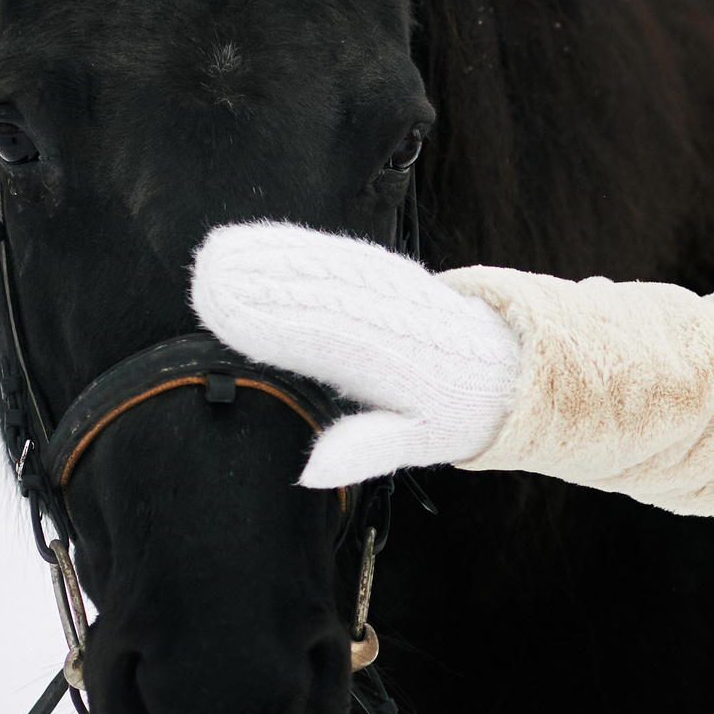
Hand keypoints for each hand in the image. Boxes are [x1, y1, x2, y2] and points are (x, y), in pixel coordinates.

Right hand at [190, 221, 523, 487]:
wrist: (506, 362)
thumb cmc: (452, 409)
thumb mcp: (420, 440)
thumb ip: (367, 449)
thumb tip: (310, 472)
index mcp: (401, 365)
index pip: (328, 342)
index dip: (277, 327)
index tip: (229, 317)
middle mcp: (396, 320)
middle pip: (322, 296)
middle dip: (264, 284)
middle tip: (206, 275)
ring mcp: (394, 291)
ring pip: (329, 267)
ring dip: (273, 256)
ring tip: (219, 250)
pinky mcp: (391, 272)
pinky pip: (344, 254)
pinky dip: (302, 245)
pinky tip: (258, 241)